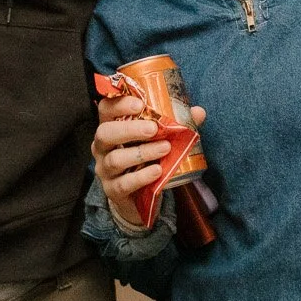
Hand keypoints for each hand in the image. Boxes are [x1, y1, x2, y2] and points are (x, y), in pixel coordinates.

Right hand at [90, 94, 206, 232]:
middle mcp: (102, 147)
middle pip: (105, 133)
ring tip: (165, 148)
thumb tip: (198, 112)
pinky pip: (123, 183)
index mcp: (111, 126)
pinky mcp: (112, 190)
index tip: (139, 103)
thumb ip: (176, 124)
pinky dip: (142, 176)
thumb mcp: (158, 138)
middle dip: (129, 129)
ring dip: (142, 152)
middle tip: (153, 128)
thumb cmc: (146, 159)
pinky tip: (158, 171)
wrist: (139, 197)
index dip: (119, 104)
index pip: (106, 109)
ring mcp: (105, 170)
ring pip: (115, 159)